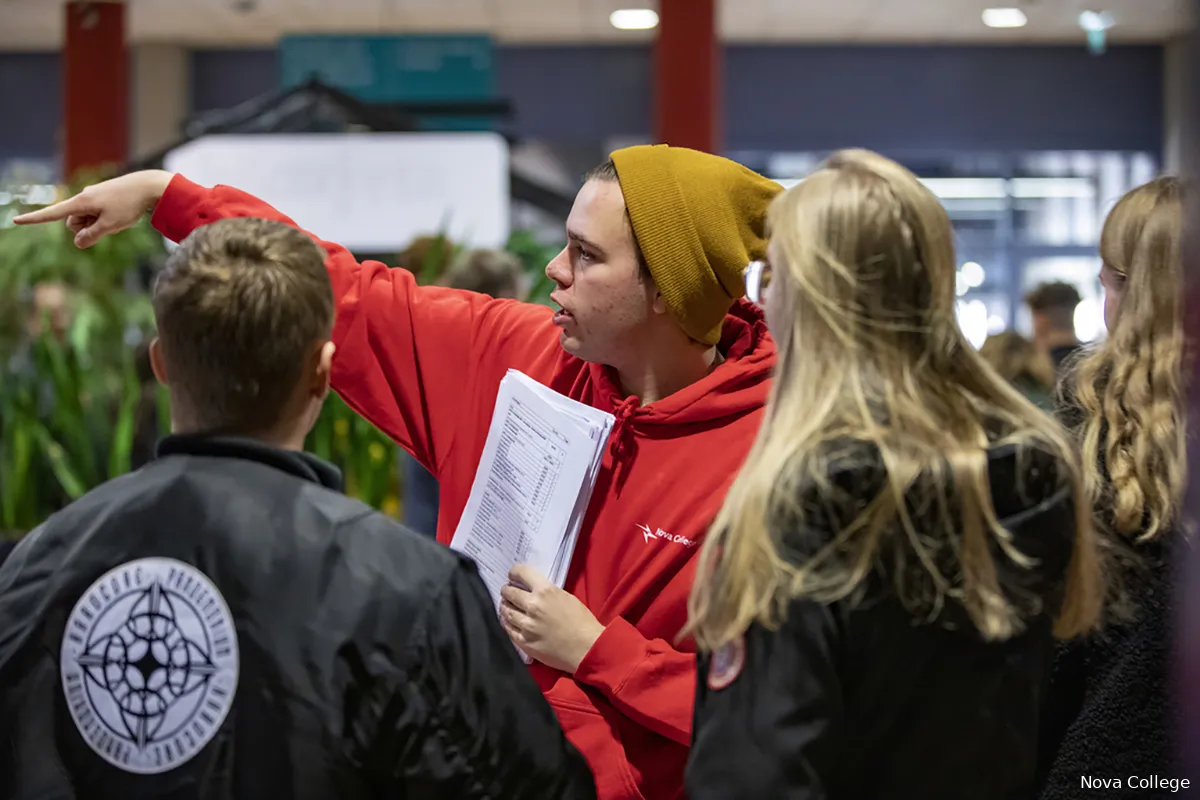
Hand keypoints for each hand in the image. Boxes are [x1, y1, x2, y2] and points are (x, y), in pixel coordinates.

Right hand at [13, 169, 174, 247]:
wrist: (150, 186)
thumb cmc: (130, 205)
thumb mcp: (111, 225)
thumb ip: (92, 235)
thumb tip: (78, 242)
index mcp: (81, 202)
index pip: (53, 213)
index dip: (34, 219)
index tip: (15, 221)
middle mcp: (84, 197)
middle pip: (73, 223)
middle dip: (85, 229)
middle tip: (108, 224)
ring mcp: (94, 196)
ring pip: (87, 219)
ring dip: (98, 224)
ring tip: (118, 217)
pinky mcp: (104, 197)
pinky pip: (99, 214)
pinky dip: (107, 219)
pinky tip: (123, 213)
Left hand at [499, 564, 603, 673]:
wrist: (586, 648)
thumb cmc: (582, 622)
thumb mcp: (566, 597)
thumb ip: (547, 592)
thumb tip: (532, 590)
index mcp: (545, 591)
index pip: (521, 573)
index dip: (514, 572)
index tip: (513, 575)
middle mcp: (532, 606)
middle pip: (509, 592)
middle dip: (507, 590)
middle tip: (507, 591)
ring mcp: (526, 625)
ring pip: (505, 610)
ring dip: (505, 606)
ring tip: (507, 605)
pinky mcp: (524, 642)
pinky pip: (508, 628)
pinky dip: (506, 622)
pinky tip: (509, 620)